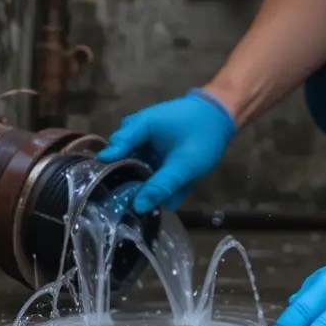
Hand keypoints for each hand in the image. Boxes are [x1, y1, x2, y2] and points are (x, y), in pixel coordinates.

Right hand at [96, 89, 235, 213]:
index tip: (103, 191)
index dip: (109, 170)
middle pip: (120, 155)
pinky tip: (151, 193)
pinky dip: (146, 175)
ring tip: (134, 201)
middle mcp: (137, 129)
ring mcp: (144, 136)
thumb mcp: (184, 165)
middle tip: (119, 203)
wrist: (221, 118)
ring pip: (131, 160)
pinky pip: (142, 160)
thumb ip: (161, 185)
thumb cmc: (203, 136)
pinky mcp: (152, 145)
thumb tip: (138, 206)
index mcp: (142, 126)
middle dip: (121, 178)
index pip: (116, 147)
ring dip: (134, 178)